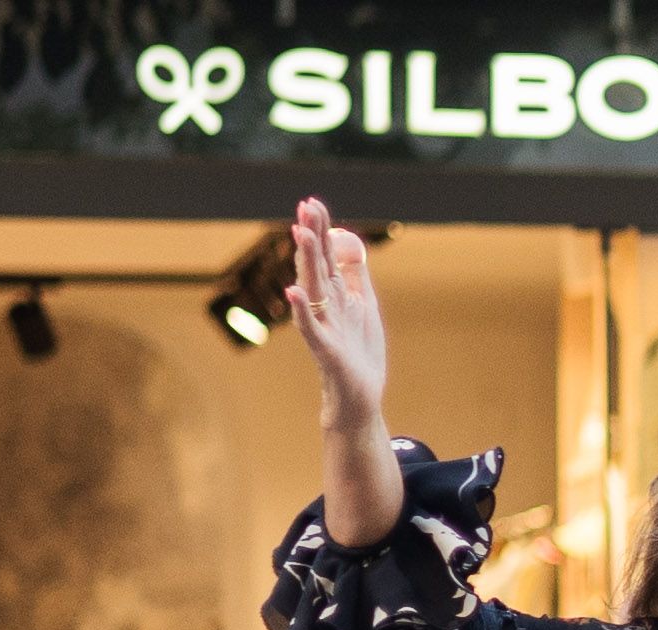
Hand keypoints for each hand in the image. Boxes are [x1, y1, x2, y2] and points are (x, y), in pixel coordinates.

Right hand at [285, 196, 388, 436]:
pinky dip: (300, 311)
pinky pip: (310, 329)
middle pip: (317, 265)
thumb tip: (348, 240)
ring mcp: (324, 328)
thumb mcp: (365, 306)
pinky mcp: (325, 351)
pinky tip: (293, 292)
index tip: (312, 202)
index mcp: (336, 296)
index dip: (321, 230)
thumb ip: (356, 274)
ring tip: (300, 233)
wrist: (359, 399)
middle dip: (312, 235)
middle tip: (305, 205)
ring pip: (312, 289)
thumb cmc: (359, 354)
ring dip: (305, 261)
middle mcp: (326, 307)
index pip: (325, 256)